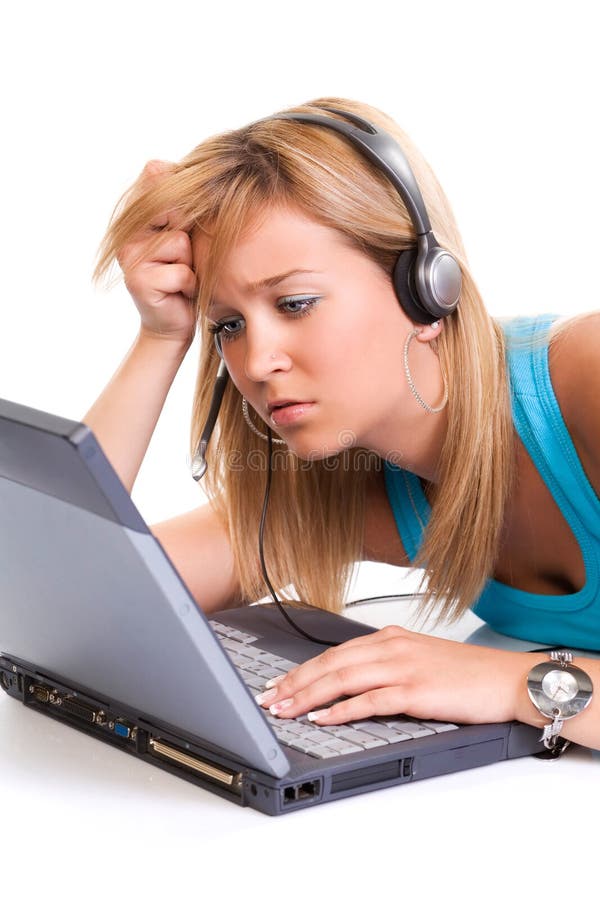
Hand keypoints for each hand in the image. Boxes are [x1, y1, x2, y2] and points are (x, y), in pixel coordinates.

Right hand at [118, 160, 196, 345]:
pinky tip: (178, 292)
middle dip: (188, 233)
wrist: (173, 321)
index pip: (156, 174)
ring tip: (180, 275)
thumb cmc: (185, 273)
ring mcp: (129, 256)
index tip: (185, 223)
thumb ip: (183, 203)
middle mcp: (126, 232)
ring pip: (180, 242)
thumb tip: (184, 174)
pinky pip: (181, 272)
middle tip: (182, 257)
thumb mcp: (187, 232)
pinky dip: (189, 285)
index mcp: (136, 214)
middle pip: (173, 208)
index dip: (183, 196)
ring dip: (191, 263)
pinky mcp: (138, 281)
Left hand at [256, 625, 542, 726]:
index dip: (301, 670)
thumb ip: (385, 666)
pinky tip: (322, 718)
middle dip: (294, 683)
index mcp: (389, 638)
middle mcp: (391, 647)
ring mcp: (402, 667)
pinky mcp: (415, 691)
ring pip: (342, 679)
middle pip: (330, 664)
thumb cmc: (466, 674)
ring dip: (308, 695)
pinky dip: (341, 709)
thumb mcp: (418, 660)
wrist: (506, 678)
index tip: (278, 684)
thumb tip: (351, 686)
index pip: (333, 653)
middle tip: (268, 699)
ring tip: (283, 709)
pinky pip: (369, 700)